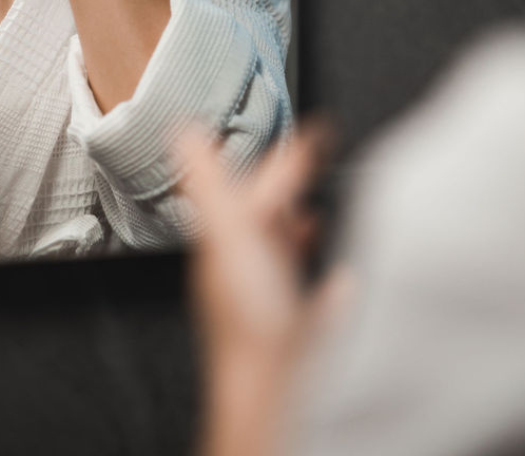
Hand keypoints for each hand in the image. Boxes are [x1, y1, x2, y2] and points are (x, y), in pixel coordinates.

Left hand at [177, 122, 333, 366]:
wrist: (273, 394)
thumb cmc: (250, 320)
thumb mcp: (227, 232)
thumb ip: (209, 181)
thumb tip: (181, 130)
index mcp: (230, 244)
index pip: (251, 188)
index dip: (280, 157)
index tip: (309, 131)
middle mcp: (245, 273)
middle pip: (265, 220)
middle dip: (286, 188)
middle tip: (310, 157)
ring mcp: (271, 306)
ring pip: (282, 258)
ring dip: (297, 231)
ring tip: (315, 212)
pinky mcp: (298, 338)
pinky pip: (314, 305)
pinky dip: (328, 287)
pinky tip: (342, 282)